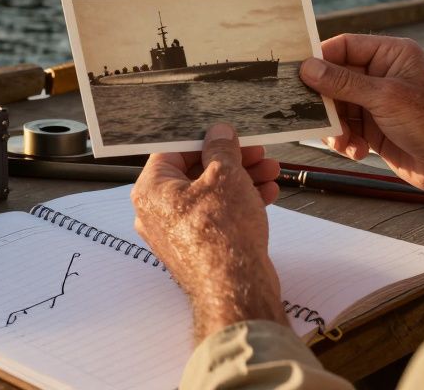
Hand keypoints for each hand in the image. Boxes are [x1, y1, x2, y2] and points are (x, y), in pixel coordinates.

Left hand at [131, 123, 285, 342]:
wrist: (237, 290)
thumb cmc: (223, 233)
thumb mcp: (226, 175)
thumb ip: (221, 148)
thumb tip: (218, 133)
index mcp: (151, 190)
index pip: (172, 150)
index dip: (203, 138)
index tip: (227, 134)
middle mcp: (156, 212)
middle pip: (194, 173)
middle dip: (231, 161)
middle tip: (257, 153)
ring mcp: (176, 234)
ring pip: (209, 196)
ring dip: (241, 180)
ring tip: (271, 172)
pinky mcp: (197, 250)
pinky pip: (215, 217)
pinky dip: (238, 204)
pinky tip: (267, 194)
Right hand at [300, 34, 423, 221]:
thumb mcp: (386, 97)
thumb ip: (344, 82)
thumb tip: (309, 68)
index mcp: (390, 55)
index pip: (344, 46)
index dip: (320, 58)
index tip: (297, 72)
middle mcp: (382, 76)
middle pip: (335, 79)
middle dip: (324, 100)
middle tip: (309, 113)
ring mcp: (378, 103)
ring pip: (338, 108)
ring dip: (335, 126)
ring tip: (342, 141)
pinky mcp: (376, 129)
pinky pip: (347, 129)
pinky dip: (345, 141)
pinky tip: (356, 151)